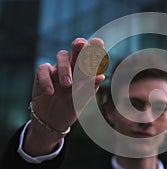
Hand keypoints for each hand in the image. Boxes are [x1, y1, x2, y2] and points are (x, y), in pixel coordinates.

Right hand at [24, 38, 105, 155]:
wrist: (53, 119)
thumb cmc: (72, 106)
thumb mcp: (82, 99)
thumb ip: (90, 88)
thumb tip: (102, 76)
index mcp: (87, 70)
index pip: (93, 55)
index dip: (96, 47)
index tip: (98, 43)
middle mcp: (74, 65)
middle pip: (77, 48)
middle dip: (79, 44)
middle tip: (80, 45)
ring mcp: (58, 68)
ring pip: (62, 55)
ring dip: (65, 68)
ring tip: (67, 85)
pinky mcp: (44, 74)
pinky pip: (44, 68)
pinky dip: (46, 79)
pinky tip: (50, 92)